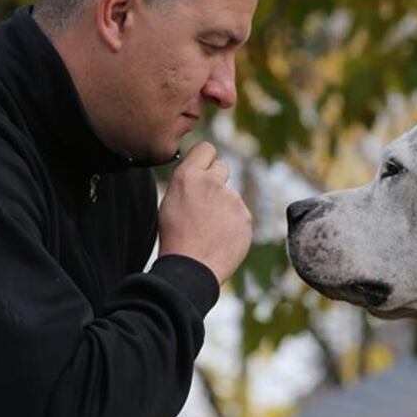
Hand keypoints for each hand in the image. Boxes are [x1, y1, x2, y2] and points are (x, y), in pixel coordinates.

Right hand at [157, 142, 252, 284]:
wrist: (192, 268)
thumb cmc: (175, 237)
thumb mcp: (170, 201)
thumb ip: (189, 182)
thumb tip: (199, 173)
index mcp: (189, 176)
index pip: (206, 148)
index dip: (205, 159)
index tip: (203, 170)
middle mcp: (213, 182)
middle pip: (222, 167)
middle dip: (216, 181)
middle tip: (205, 204)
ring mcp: (233, 199)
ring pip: (230, 196)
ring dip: (224, 207)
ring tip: (209, 230)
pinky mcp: (246, 216)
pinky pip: (240, 214)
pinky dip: (233, 224)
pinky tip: (220, 239)